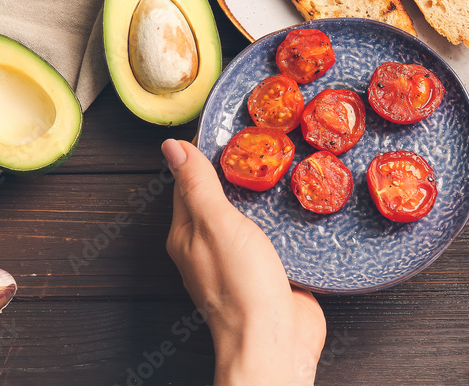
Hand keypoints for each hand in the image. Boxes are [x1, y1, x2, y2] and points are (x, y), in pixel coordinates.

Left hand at [163, 139, 325, 384]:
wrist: (274, 340)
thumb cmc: (240, 285)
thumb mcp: (216, 223)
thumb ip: (198, 185)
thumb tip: (171, 147)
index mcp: (187, 234)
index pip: (188, 183)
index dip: (203, 154)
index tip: (225, 127)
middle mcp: (210, 247)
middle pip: (218, 199)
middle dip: (236, 171)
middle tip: (260, 139)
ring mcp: (240, 261)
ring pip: (247, 218)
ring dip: (261, 195)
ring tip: (284, 164)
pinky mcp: (270, 272)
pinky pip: (273, 237)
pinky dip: (281, 219)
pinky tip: (296, 206)